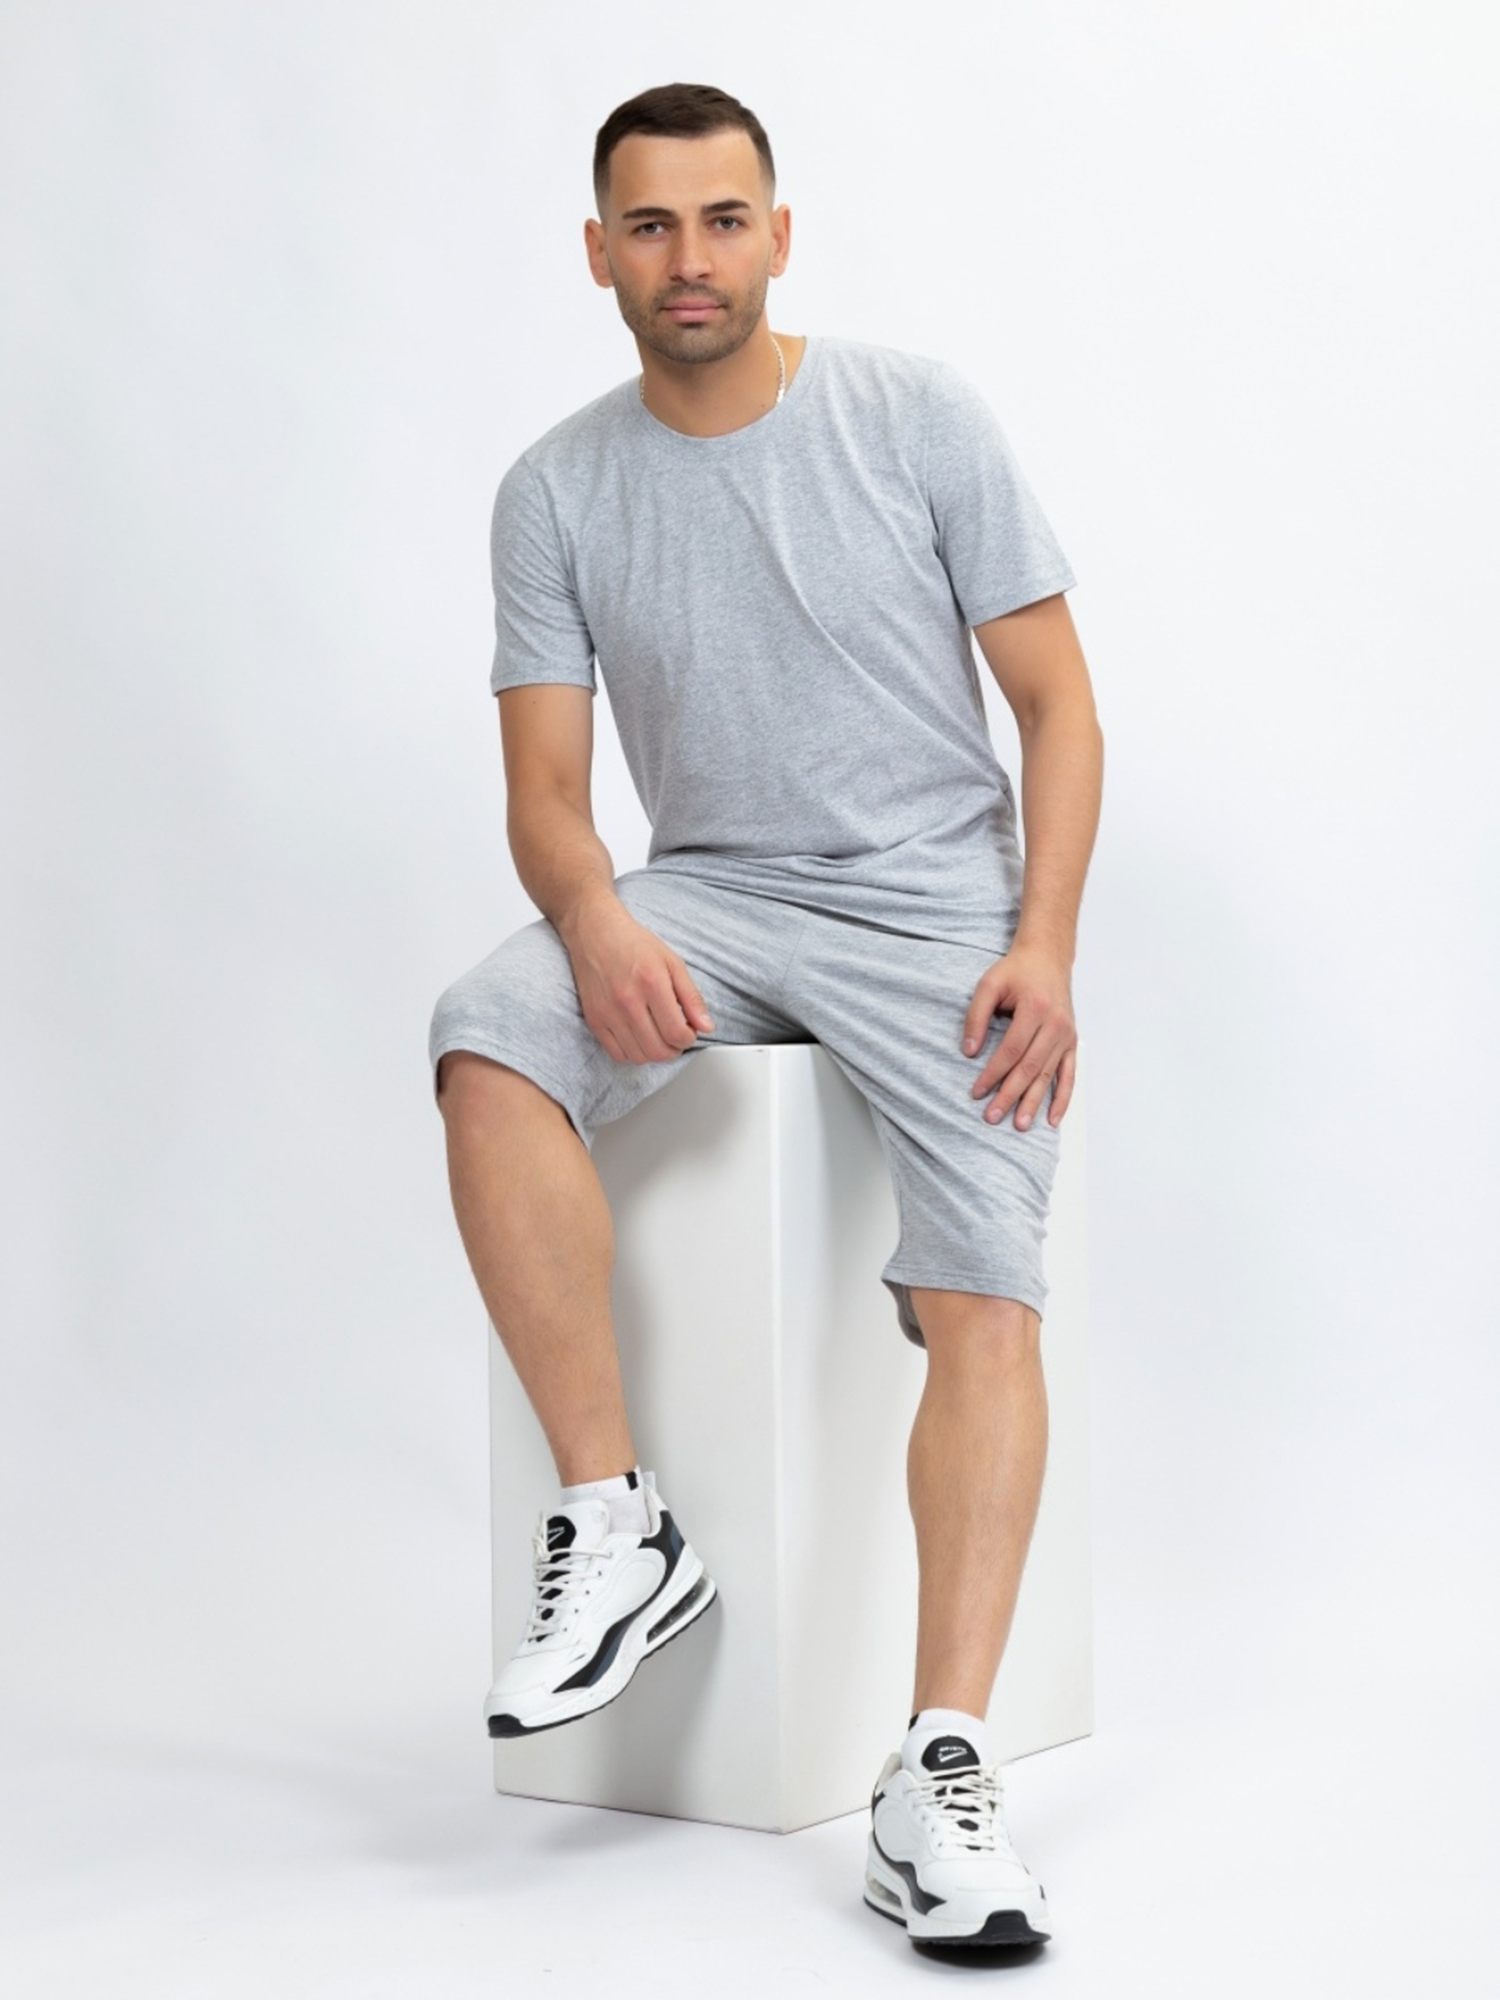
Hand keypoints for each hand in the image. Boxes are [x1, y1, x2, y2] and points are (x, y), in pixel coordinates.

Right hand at [564, 896, 714, 1064]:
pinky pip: (616, 1054)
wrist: (596, 934)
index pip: (677, 1033)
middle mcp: (628, 1001)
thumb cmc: (634, 945)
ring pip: (638, 1056)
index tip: (688, 1031)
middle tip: (676, 1037)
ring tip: (658, 1037)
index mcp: (652, 984)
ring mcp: (608, 1013)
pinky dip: (632, 1054)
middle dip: (674, 1050)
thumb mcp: (673, 962)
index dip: (688, 1038)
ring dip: (654, 1053)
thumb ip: (691, 997)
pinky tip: (639, 1039)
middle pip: (658, 1051)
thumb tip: (706, 1026)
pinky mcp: (594, 1019)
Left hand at [961, 942, 1077, 1129]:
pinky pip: (1070, 1075)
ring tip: (1019, 1125)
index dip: (993, 1073)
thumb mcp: (989, 984)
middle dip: (1010, 1095)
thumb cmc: (1016, 971)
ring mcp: (1067, 1035)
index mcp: (1035, 1009)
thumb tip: (969, 1051)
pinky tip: (1053, 1119)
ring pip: (1048, 1075)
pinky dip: (1062, 1098)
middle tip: (991, 1116)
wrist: (1048, 958)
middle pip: (1030, 1068)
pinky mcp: (1072, 1042)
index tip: (976, 1092)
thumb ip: (976, 1016)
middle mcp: (1055, 1024)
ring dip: (1033, 1102)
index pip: (1011, 1050)